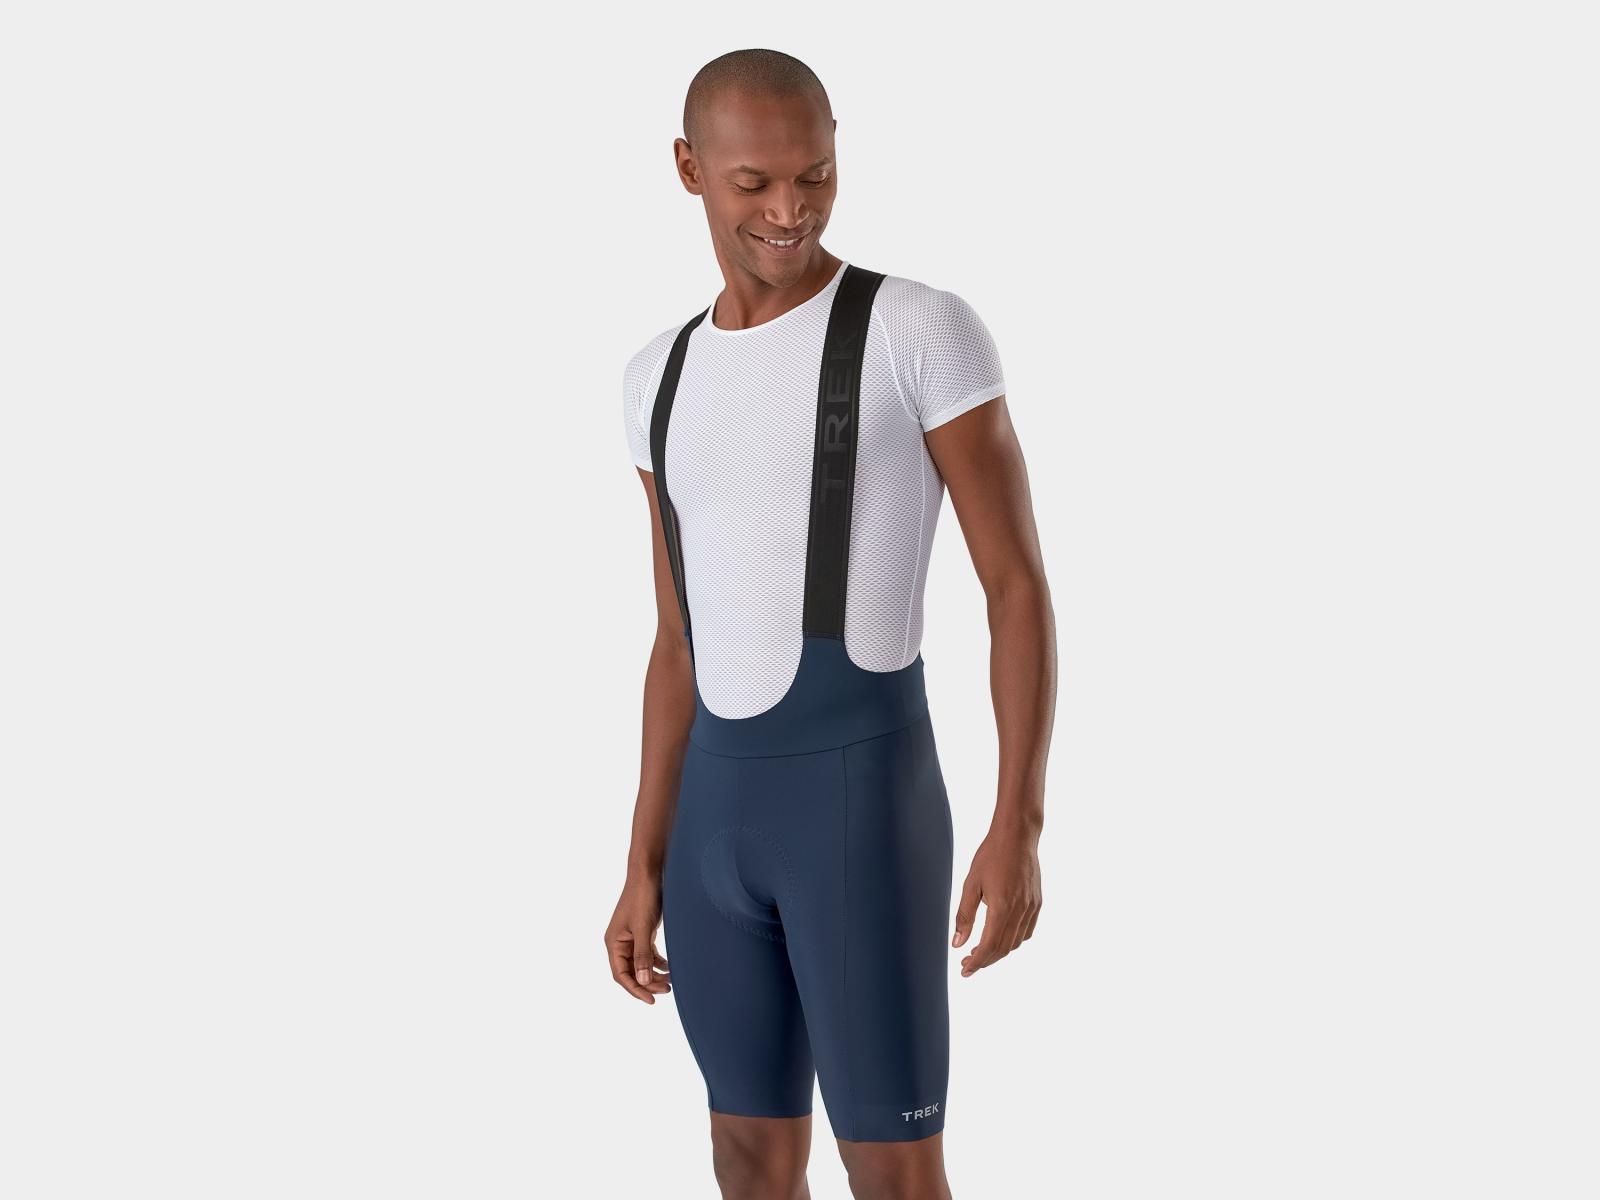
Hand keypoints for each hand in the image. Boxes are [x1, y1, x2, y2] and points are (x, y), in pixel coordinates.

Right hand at [605, 872, 671, 1003]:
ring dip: (654, 974)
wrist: (649, 872)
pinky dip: (658, 962)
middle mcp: (620, 942)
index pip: (621, 975)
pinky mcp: (643, 931)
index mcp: (613, 943)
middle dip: (647, 983)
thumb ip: (643, 956)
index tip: (652, 1000)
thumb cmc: (643, 897)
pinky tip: (670, 967)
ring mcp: (631, 937)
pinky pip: (648, 954)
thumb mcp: (643, 928)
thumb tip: (643, 982)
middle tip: (668, 990)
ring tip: (671, 982)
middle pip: (631, 972)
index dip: (635, 989)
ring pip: (640, 965)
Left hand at [952, 826, 1041, 976]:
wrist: (1017, 836)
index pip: (989, 946)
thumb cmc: (991, 855)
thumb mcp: (971, 884)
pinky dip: (1013, 940)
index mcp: (1001, 906)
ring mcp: (1032, 907)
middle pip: (1004, 949)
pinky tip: (1000, 936)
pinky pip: (1027, 931)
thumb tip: (957, 944)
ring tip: (981, 950)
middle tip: (969, 963)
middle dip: (986, 960)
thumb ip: (965, 915)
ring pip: (1016, 942)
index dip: (977, 962)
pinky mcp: (1038, 903)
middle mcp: (1020, 910)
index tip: (965, 969)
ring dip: (999, 952)